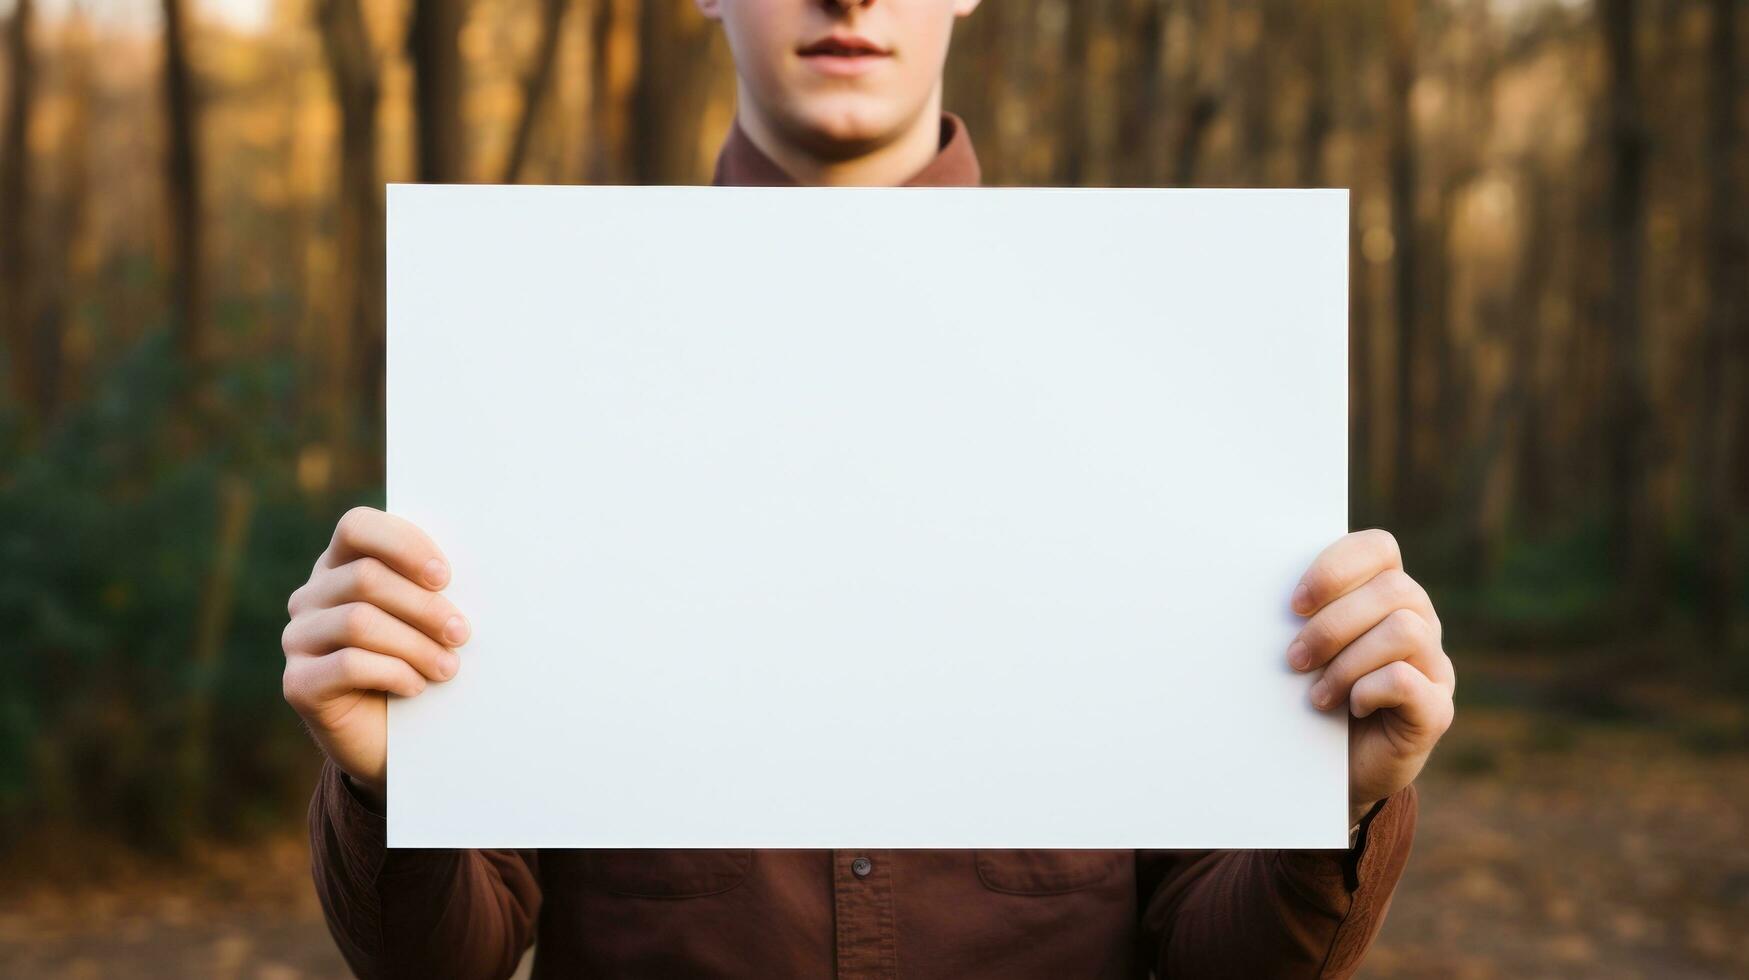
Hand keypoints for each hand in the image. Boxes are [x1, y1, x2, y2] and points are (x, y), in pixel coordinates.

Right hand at [281, 506, 469, 804]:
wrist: (391, 737)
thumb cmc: (417, 661)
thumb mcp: (426, 619)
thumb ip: (431, 589)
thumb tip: (470, 573)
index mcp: (340, 565)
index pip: (357, 527)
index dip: (403, 545)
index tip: (445, 577)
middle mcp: (311, 596)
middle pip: (365, 578)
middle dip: (422, 606)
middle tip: (461, 633)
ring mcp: (298, 639)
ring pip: (358, 622)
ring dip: (415, 644)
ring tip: (448, 666)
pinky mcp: (297, 683)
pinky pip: (347, 665)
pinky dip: (393, 673)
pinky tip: (416, 687)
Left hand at [1286, 529, 1454, 826]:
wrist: (1329, 771)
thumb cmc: (1311, 698)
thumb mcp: (1304, 650)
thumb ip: (1300, 616)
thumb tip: (1255, 593)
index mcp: (1386, 594)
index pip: (1378, 548)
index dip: (1336, 567)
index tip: (1294, 604)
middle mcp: (1420, 622)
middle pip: (1392, 589)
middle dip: (1332, 625)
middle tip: (1294, 661)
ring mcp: (1434, 666)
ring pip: (1404, 631)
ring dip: (1347, 662)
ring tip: (1317, 695)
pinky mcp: (1437, 709)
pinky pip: (1408, 680)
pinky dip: (1369, 690)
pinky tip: (1350, 706)